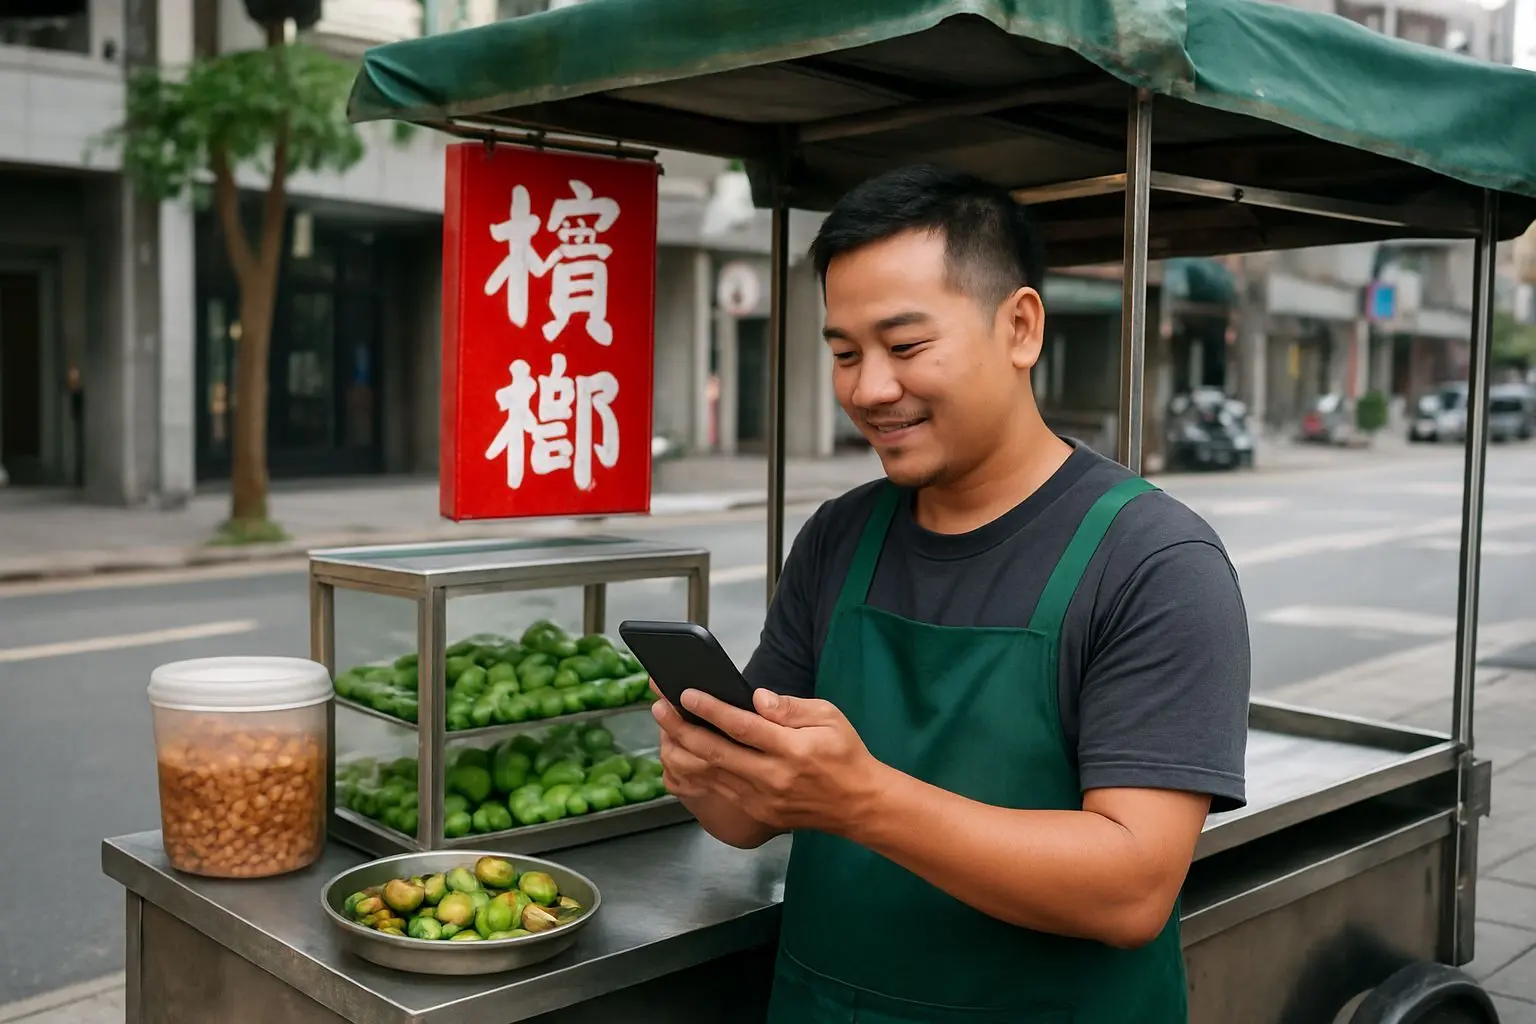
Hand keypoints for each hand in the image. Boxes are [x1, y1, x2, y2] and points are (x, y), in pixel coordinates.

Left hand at [650, 684, 885, 834]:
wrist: (858, 805)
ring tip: (664, 727)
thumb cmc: (845, 754)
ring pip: (709, 775)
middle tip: (659, 706)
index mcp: (793, 750)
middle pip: (715, 753)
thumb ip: (791, 707)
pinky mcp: (757, 813)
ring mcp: (762, 799)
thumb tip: (757, 697)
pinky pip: (717, 791)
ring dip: (681, 750)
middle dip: (681, 728)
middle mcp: (773, 778)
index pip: (743, 727)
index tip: (685, 693)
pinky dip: (695, 772)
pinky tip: (682, 754)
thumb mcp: (829, 716)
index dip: (711, 709)